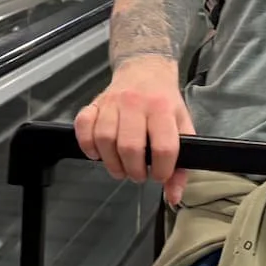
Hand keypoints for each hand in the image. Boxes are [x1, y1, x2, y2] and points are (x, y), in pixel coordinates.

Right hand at [74, 59, 195, 206]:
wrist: (145, 69)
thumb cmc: (164, 102)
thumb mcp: (183, 127)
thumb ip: (182, 165)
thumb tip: (173, 197)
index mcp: (163, 109)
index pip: (163, 147)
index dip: (162, 170)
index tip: (160, 175)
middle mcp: (136, 104)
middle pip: (130, 147)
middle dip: (134, 171)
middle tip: (138, 174)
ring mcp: (112, 102)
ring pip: (105, 139)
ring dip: (112, 163)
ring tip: (121, 168)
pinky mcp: (94, 103)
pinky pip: (83, 127)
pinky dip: (87, 145)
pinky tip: (98, 153)